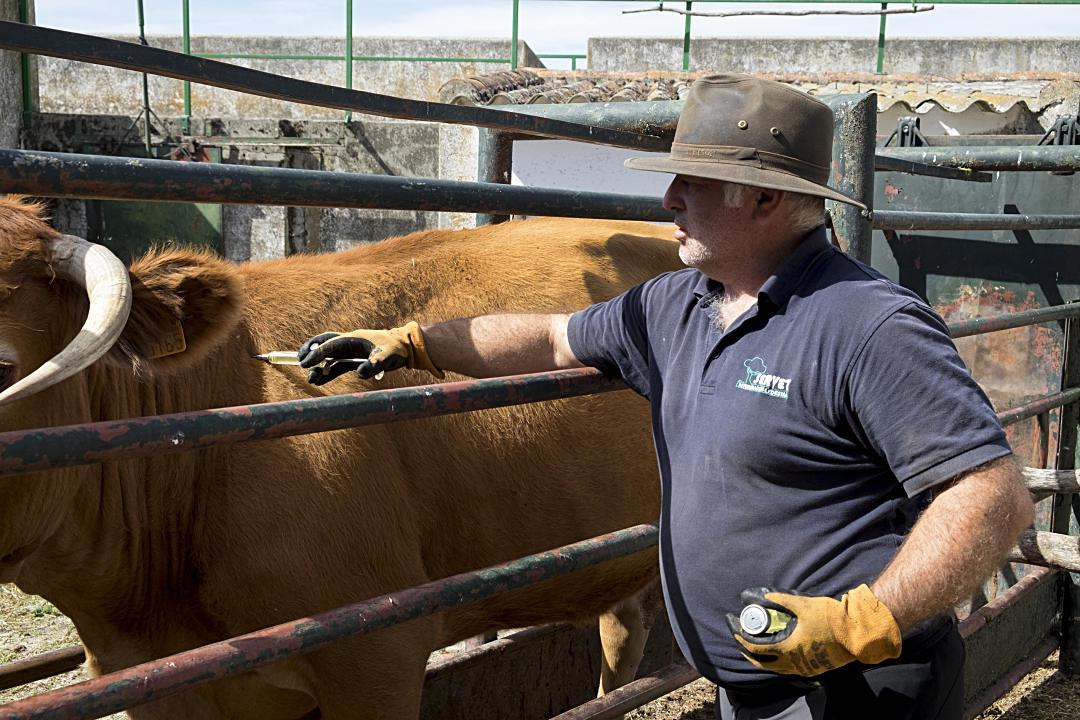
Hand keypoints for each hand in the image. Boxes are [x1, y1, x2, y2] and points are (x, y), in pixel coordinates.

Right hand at [297, 321, 444, 384]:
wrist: (406, 348)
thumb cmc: (396, 349)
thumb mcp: (387, 357)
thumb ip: (374, 365)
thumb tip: (360, 373)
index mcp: (354, 338)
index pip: (331, 345)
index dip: (318, 353)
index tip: (306, 362)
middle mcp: (350, 343)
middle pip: (325, 343)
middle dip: (311, 351)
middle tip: (299, 360)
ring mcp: (352, 351)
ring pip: (330, 357)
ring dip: (319, 366)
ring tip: (310, 378)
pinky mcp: (355, 360)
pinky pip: (337, 366)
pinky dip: (328, 372)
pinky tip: (320, 380)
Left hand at [727, 584, 900, 676]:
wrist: (855, 633)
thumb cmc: (830, 618)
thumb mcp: (803, 605)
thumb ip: (781, 600)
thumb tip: (763, 595)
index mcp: (788, 648)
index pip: (755, 647)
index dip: (741, 637)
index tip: (734, 627)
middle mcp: (794, 662)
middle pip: (762, 663)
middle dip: (747, 652)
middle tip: (740, 639)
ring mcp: (805, 668)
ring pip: (776, 668)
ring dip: (763, 659)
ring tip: (756, 647)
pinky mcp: (815, 668)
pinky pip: (789, 669)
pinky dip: (779, 662)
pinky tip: (779, 652)